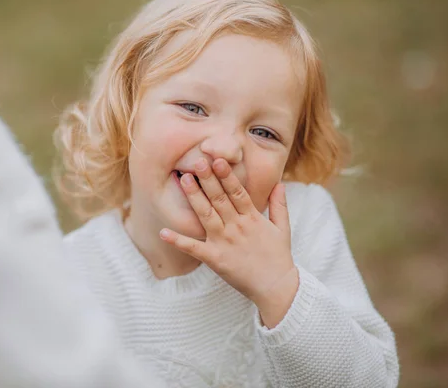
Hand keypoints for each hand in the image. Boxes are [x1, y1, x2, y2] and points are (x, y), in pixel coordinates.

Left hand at [159, 158, 298, 326]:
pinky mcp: (215, 259)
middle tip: (196, 162)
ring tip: (184, 180)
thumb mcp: (283, 228)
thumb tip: (280, 184)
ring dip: (194, 197)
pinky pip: (194, 248)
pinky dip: (178, 241)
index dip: (227, 176)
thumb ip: (279, 205)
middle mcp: (237, 227)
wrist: (276, 287)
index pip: (237, 192)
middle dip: (208, 179)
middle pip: (220, 199)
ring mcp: (225, 242)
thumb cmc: (278, 257)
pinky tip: (164, 232)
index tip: (217, 160)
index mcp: (252, 218)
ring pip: (206, 215)